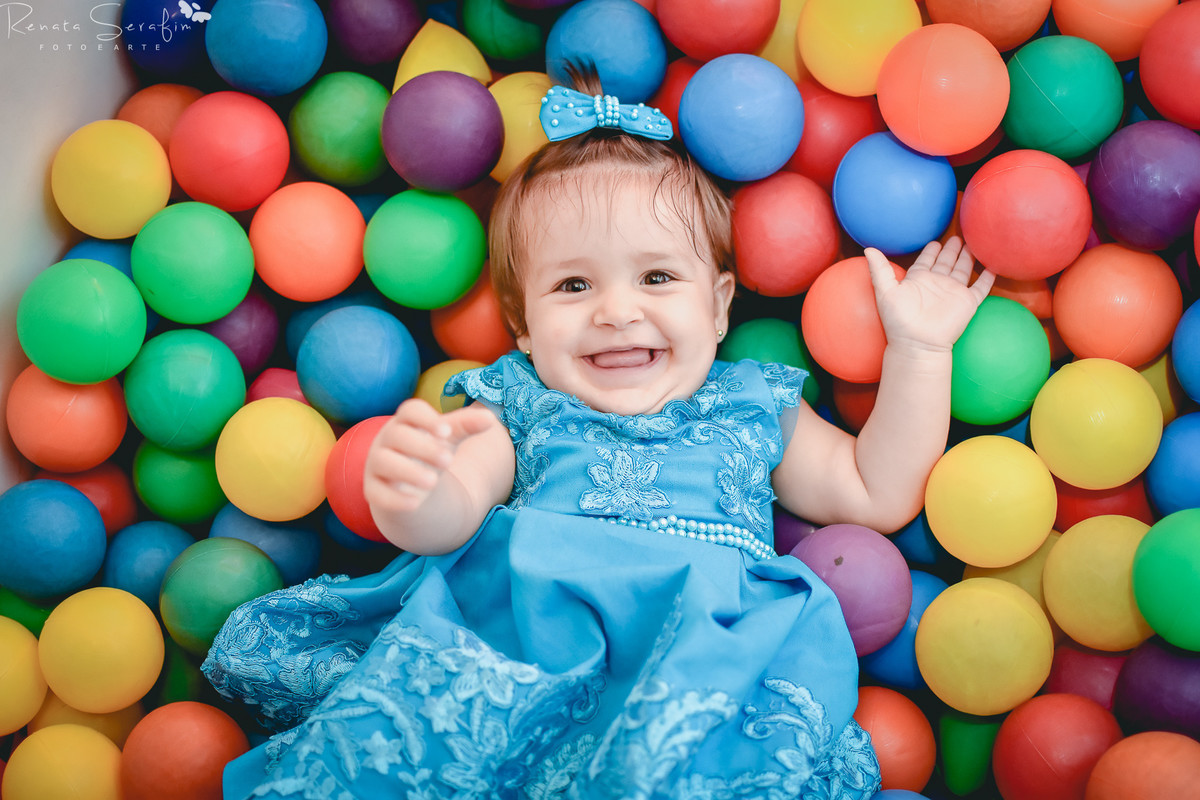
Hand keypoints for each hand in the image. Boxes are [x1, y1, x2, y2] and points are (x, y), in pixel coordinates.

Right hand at [363, 399, 495, 513]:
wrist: (409, 487)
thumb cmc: (429, 454)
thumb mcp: (448, 439)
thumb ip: (466, 426)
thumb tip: (490, 419)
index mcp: (406, 422)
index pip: (410, 411)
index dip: (427, 419)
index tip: (446, 431)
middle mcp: (386, 440)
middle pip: (398, 436)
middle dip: (423, 447)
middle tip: (448, 460)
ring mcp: (376, 465)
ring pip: (385, 463)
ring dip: (409, 471)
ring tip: (433, 481)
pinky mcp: (373, 491)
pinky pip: (378, 494)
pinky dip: (395, 499)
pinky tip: (415, 503)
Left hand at [864, 236, 994, 352]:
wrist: (918, 343)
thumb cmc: (899, 320)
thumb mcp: (885, 291)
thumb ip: (879, 269)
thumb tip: (868, 249)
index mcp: (919, 280)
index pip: (926, 261)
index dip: (931, 251)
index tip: (935, 241)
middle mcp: (937, 284)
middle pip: (947, 262)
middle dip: (952, 250)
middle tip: (959, 237)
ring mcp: (953, 292)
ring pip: (963, 270)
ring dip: (968, 258)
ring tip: (974, 244)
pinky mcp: (967, 302)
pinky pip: (980, 287)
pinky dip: (987, 278)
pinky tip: (992, 267)